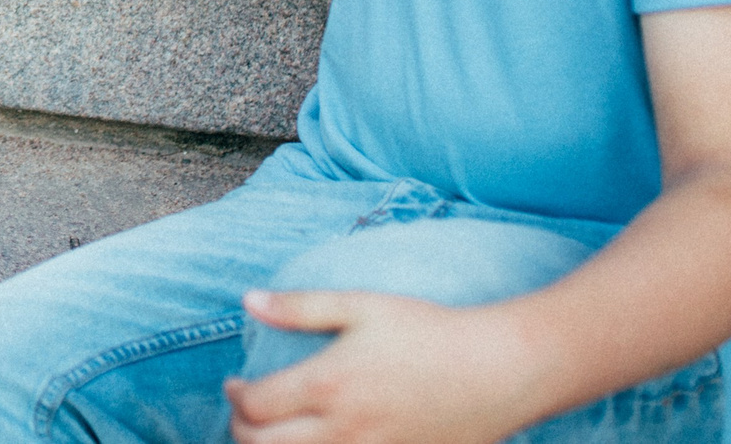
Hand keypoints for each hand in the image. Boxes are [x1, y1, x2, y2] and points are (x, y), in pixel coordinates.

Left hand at [226, 290, 543, 443]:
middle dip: (241, 429)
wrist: (497, 370)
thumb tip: (248, 300)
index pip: (253, 406)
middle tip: (245, 411)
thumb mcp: (361, 306)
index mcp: (327, 384)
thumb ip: (300, 306)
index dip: (234, 396)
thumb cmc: (428, 331)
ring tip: (273, 431)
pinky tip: (314, 443)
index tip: (236, 383)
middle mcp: (343, 429)